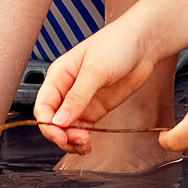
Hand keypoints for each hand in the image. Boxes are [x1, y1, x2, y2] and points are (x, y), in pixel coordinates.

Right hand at [33, 20, 157, 153]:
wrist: (143, 44)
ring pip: (67, 129)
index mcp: (59, 76)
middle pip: (53, 121)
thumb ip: (77, 96)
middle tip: (80, 139)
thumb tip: (59, 120)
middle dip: (62, 134)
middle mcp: (67, 90)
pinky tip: (88, 143)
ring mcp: (82, 101)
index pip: (43, 106)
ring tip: (86, 143)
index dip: (48, 124)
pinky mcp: (96, 109)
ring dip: (72, 140)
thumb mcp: (95, 70)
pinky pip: (83, 129)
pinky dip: (82, 140)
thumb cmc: (117, 44)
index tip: (60, 134)